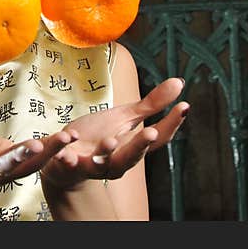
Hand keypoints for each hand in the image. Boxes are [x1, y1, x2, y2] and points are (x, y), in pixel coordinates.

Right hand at [0, 77, 73, 192]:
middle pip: (1, 169)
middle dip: (17, 158)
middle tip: (34, 146)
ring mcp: (5, 173)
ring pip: (29, 166)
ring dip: (49, 154)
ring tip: (67, 138)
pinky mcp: (21, 167)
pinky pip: (41, 160)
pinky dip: (57, 150)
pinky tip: (73, 136)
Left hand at [41, 77, 188, 188]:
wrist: (63, 162)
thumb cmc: (98, 138)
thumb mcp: (125, 118)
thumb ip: (150, 106)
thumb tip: (180, 82)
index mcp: (131, 149)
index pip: (157, 140)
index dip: (171, 124)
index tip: (184, 106)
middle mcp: (115, 162)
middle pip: (131, 158)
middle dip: (140, 146)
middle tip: (150, 132)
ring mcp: (90, 165)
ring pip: (100, 165)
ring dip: (105, 153)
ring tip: (109, 141)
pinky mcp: (66, 165)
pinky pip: (66, 161)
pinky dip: (65, 151)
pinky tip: (69, 137)